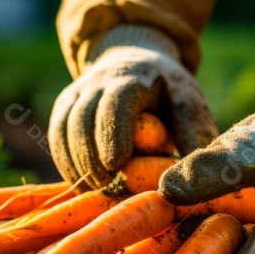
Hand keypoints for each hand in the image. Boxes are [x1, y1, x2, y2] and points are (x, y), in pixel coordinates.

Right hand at [51, 24, 217, 188]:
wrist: (136, 64)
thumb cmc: (169, 94)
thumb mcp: (189, 107)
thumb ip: (193, 137)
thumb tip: (196, 176)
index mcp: (135, 77)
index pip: (116, 103)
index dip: (113, 134)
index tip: (117, 165)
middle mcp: (99, 81)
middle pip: (84, 120)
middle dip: (93, 157)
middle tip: (107, 188)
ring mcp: (77, 93)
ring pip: (65, 129)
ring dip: (79, 163)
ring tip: (97, 189)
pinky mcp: (64, 107)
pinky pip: (57, 137)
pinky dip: (67, 163)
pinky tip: (83, 183)